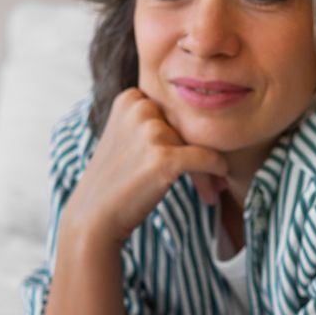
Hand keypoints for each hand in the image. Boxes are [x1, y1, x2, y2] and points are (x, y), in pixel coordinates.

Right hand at [64, 89, 230, 243]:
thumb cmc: (115, 178)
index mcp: (130, 98)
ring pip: (199, 142)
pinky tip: (221, 178)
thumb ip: (152, 117)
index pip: (174, 107)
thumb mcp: (125, 133)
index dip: (185, 131)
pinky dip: (218, 169)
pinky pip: (208, 157)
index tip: (192, 151)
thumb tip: (203, 105)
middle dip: (199, 147)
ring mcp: (151, 132)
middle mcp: (140, 108)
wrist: (95, 216)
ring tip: (210, 188)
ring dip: (208, 166)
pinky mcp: (165, 157)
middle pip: (188, 123)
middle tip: (208, 172)